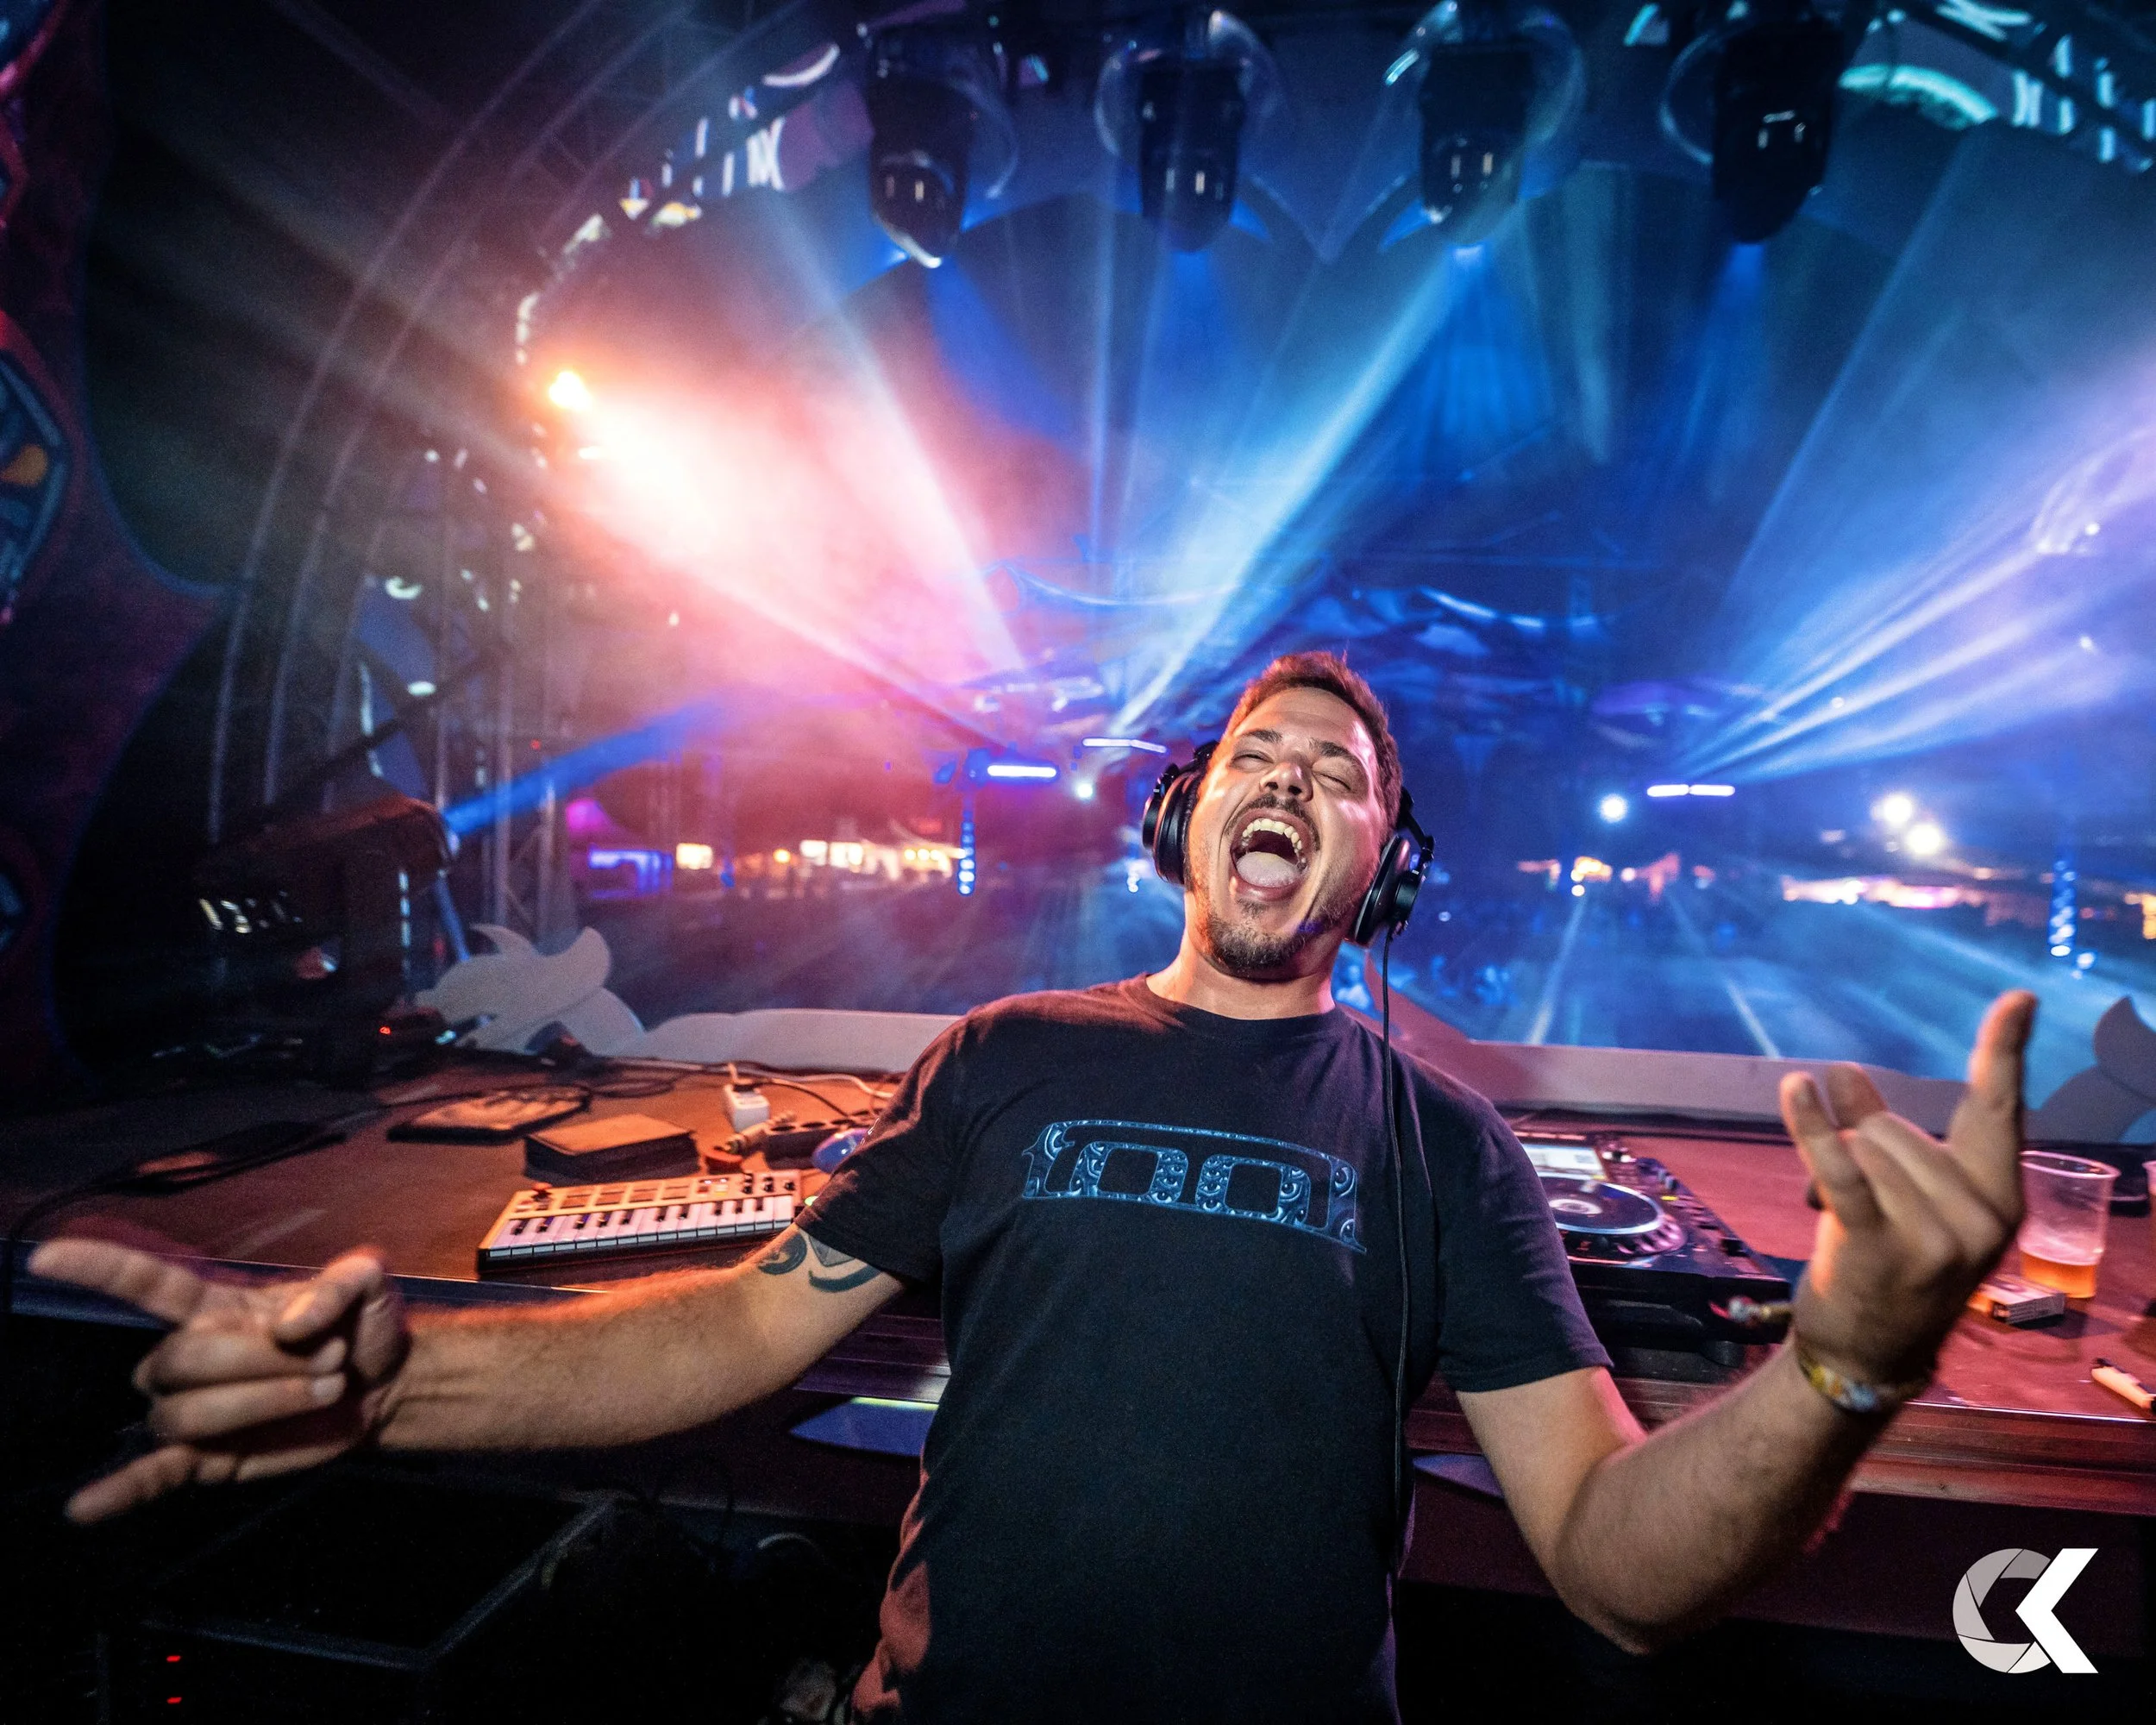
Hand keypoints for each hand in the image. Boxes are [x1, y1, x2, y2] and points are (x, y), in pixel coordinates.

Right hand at [26, 1241, 408, 1521]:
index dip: (98, 1267)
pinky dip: (117, 1492)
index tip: (46, 1257)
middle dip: (260, 1363)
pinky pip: (149, 1476)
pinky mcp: (205, 1457)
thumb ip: (342, 1283)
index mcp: (214, 1305)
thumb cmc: (360, 1325)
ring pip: (185, 1413)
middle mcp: (188, 1355)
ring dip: (259, 1404)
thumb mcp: (368, 1283)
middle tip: (331, 1360)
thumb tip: (290, 1325)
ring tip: (323, 1390)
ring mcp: (192, 1408)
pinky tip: (84, 1508)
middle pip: (182, 1359)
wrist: (384, 1385)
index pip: (144, 1282)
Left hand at [1778, 990, 2034, 1391]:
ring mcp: (1937, 1236)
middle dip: (1859, 1152)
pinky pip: (1840, 1169)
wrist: (1869, 1354)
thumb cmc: (1889, 1263)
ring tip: (1846, 1224)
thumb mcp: (1901, 1196)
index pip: (1999, 1108)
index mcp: (2000, 1195)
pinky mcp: (1883, 1247)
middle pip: (1893, 1128)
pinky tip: (1795, 1090)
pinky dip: (1811, 1128)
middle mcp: (1981, 1214)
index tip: (2019, 998)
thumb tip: (1842, 1070)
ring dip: (1834, 1172)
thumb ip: (1879, 1130)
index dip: (2005, 1050)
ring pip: (1862, 1148)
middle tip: (1864, 1209)